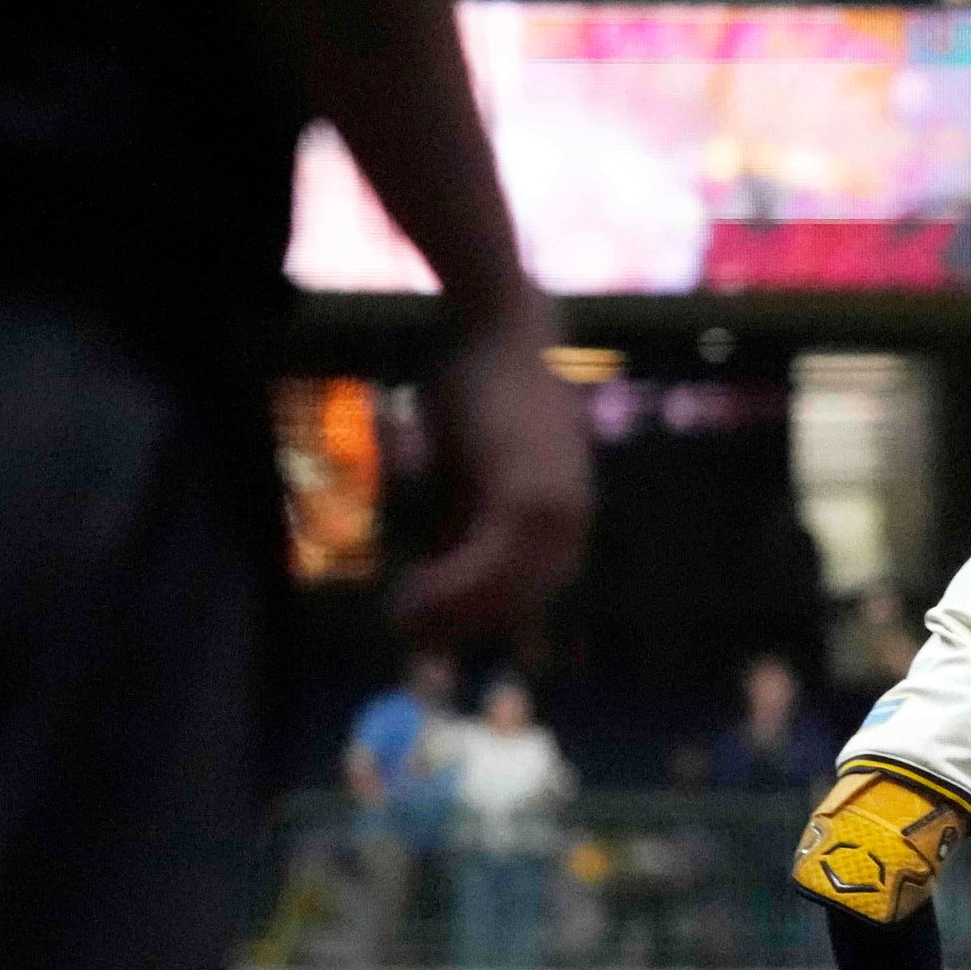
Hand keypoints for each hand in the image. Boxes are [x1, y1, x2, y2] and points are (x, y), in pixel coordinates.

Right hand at [397, 304, 591, 645]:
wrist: (503, 330)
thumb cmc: (483, 393)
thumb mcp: (471, 471)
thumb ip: (464, 522)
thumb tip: (437, 578)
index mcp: (566, 521)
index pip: (528, 597)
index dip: (478, 621)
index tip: (436, 639)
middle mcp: (571, 524)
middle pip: (517, 604)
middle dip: (460, 625)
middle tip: (406, 635)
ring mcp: (556, 514)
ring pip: (502, 593)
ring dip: (447, 613)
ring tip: (399, 620)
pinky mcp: (528, 498)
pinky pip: (489, 566)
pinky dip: (449, 587)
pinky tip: (410, 593)